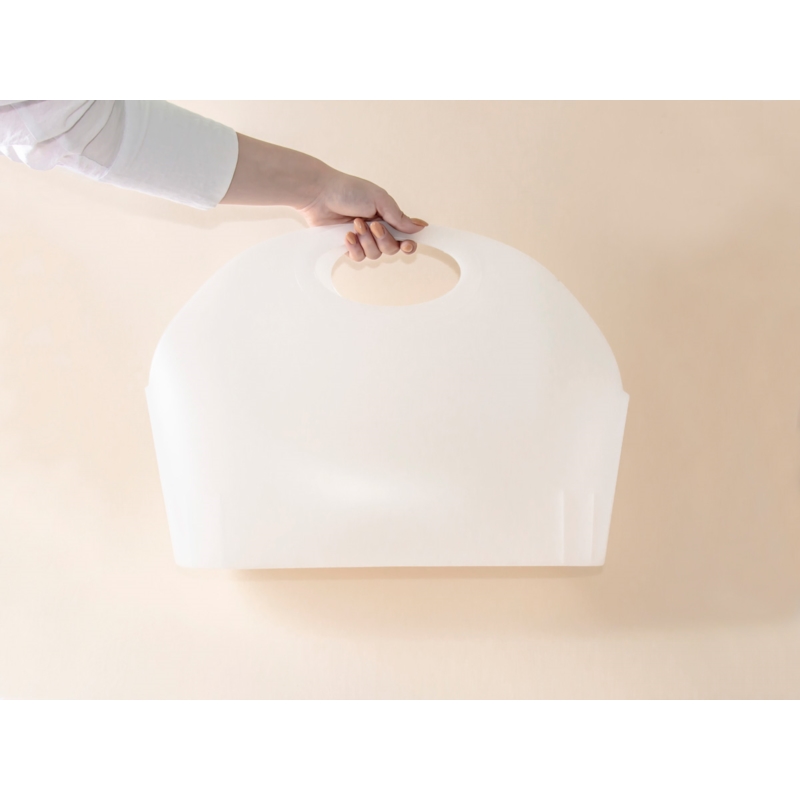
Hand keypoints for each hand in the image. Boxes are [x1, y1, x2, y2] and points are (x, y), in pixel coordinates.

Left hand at [298, 171, 427, 261]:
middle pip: (391, 249)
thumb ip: (399, 217)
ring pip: (374, 255)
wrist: (320, 194)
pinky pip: (358, 257)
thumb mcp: (379, 200)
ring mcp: (362, 240)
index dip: (408, 245)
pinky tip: (347, 235)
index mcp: (388, 217)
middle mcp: (377, 230)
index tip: (408, 245)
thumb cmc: (349, 191)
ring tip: (355, 224)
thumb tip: (421, 227)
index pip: (404, 237)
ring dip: (366, 241)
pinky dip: (354, 247)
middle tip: (374, 225)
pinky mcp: (347, 247)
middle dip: (383, 239)